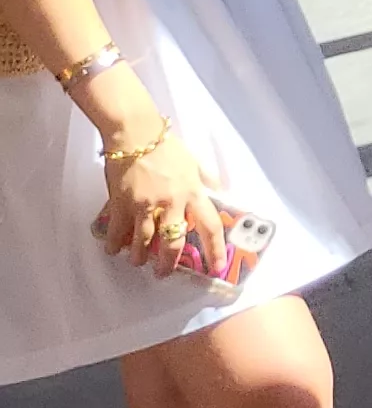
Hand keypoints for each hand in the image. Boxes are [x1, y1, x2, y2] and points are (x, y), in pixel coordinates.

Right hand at [96, 128, 226, 281]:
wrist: (135, 135)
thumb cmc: (167, 147)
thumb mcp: (195, 162)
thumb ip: (207, 179)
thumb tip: (220, 192)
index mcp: (193, 193)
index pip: (210, 226)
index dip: (215, 248)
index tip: (217, 266)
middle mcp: (171, 203)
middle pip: (173, 243)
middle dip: (168, 263)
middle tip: (163, 273)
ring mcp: (144, 205)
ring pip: (143, 243)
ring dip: (140, 257)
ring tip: (138, 262)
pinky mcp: (121, 204)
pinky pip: (118, 232)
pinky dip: (116, 245)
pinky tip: (115, 249)